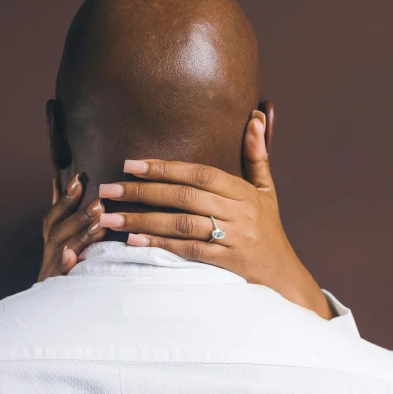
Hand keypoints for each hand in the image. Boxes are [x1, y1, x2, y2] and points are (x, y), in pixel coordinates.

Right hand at [38, 174, 106, 280]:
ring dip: (80, 235)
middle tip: (99, 202)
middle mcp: (48, 254)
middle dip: (78, 214)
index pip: (55, 216)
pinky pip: (59, 276)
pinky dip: (64, 264)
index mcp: (51, 243)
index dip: (65, 197)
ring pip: (61, 249)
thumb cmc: (66, 274)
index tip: (78, 178)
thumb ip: (64, 217)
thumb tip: (58, 182)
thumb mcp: (65, 244)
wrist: (49, 316)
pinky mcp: (55, 289)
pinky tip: (71, 255)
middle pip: (58, 230)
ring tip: (98, 224)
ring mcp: (50, 272)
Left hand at [97, 112, 335, 319]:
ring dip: (142, 221)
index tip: (130, 164)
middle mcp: (239, 213)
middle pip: (184, 197)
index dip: (164, 168)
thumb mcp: (266, 191)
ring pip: (182, 225)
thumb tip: (255, 115)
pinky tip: (134, 242)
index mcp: (243, 192)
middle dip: (142, 192)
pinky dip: (160, 246)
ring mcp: (234, 239)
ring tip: (109, 218)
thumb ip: (256, 155)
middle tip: (107, 190)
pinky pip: (189, 252)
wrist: (285, 278)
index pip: (199, 174)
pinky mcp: (227, 264)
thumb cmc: (269, 231)